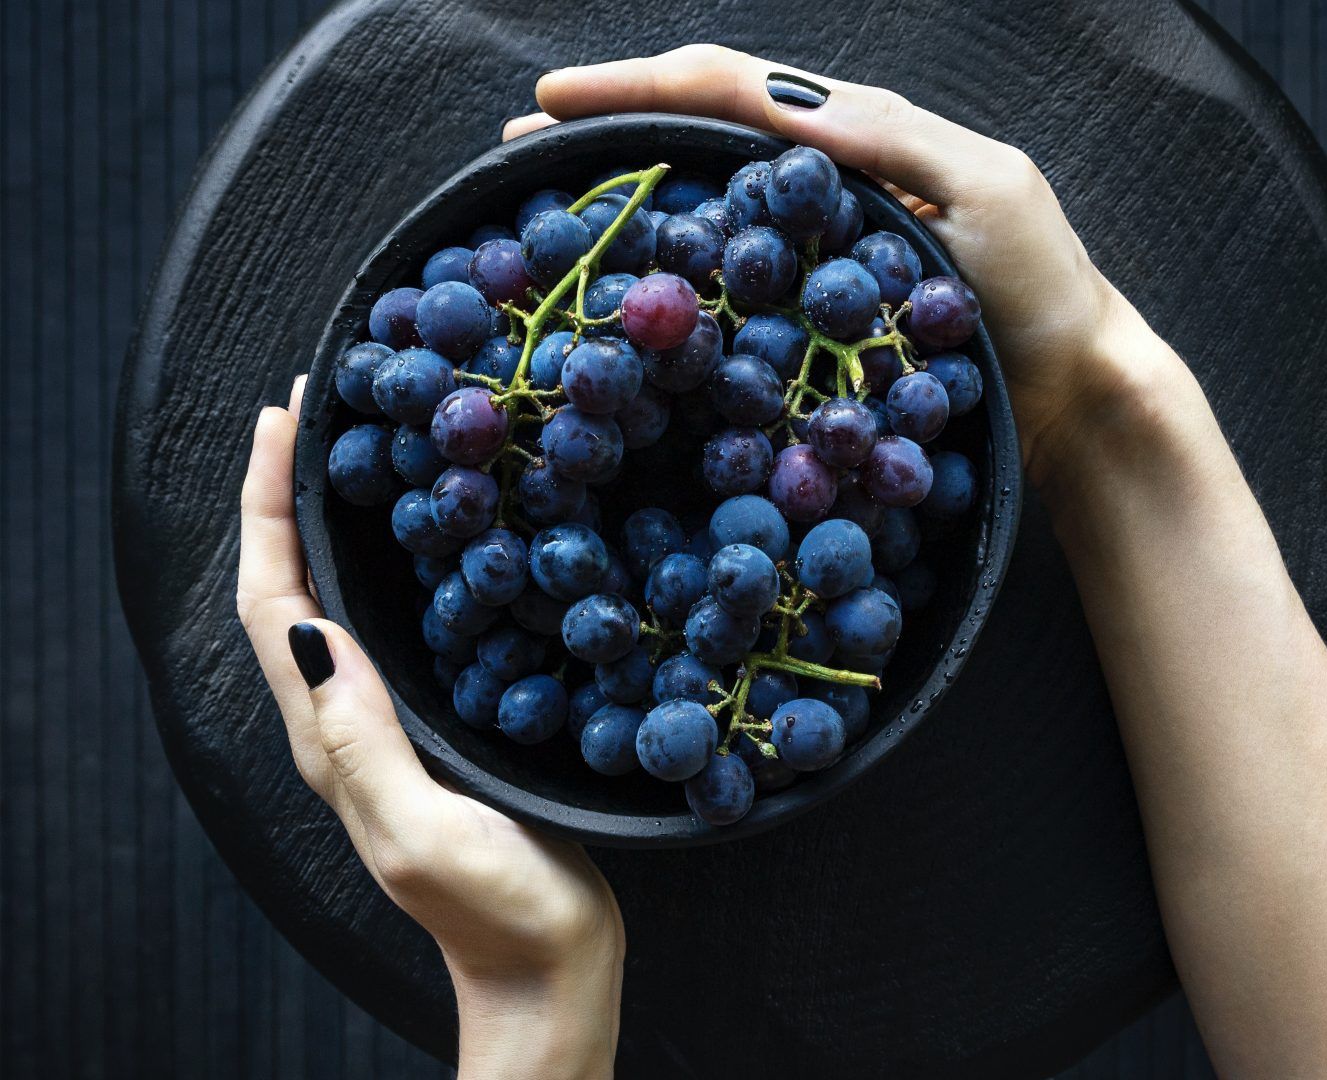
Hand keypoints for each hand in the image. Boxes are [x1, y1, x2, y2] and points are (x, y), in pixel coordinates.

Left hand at [236, 377, 622, 1079]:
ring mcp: (388, 723)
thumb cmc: (494, 908)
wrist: (547, 965)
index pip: (271, 601)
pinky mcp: (435, 726)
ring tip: (358, 448)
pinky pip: (391, 626)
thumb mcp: (420, 830)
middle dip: (286, 494)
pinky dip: (388, 566)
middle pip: (289, 587)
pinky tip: (430, 536)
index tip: (283, 421)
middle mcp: (344, 720)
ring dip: (328, 522)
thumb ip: (360, 740)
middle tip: (315, 408)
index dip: (266, 508)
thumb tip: (308, 626)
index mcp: (328, 737)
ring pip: (335, 601)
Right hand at [503, 44, 1181, 485]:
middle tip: (518, 152)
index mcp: (861, 135)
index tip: (551, 103)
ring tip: (549, 215)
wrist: (1076, 392)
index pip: (730, 89)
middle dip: (607, 131)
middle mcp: (827, 181)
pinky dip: (675, 279)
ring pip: (708, 208)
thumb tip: (785, 112)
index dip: (637, 88)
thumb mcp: (986, 191)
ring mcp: (819, 252)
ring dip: (626, 199)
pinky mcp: (820, 315)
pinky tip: (634, 298)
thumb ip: (892, 144)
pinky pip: (735, 285)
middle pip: (699, 136)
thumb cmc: (1044, 292)